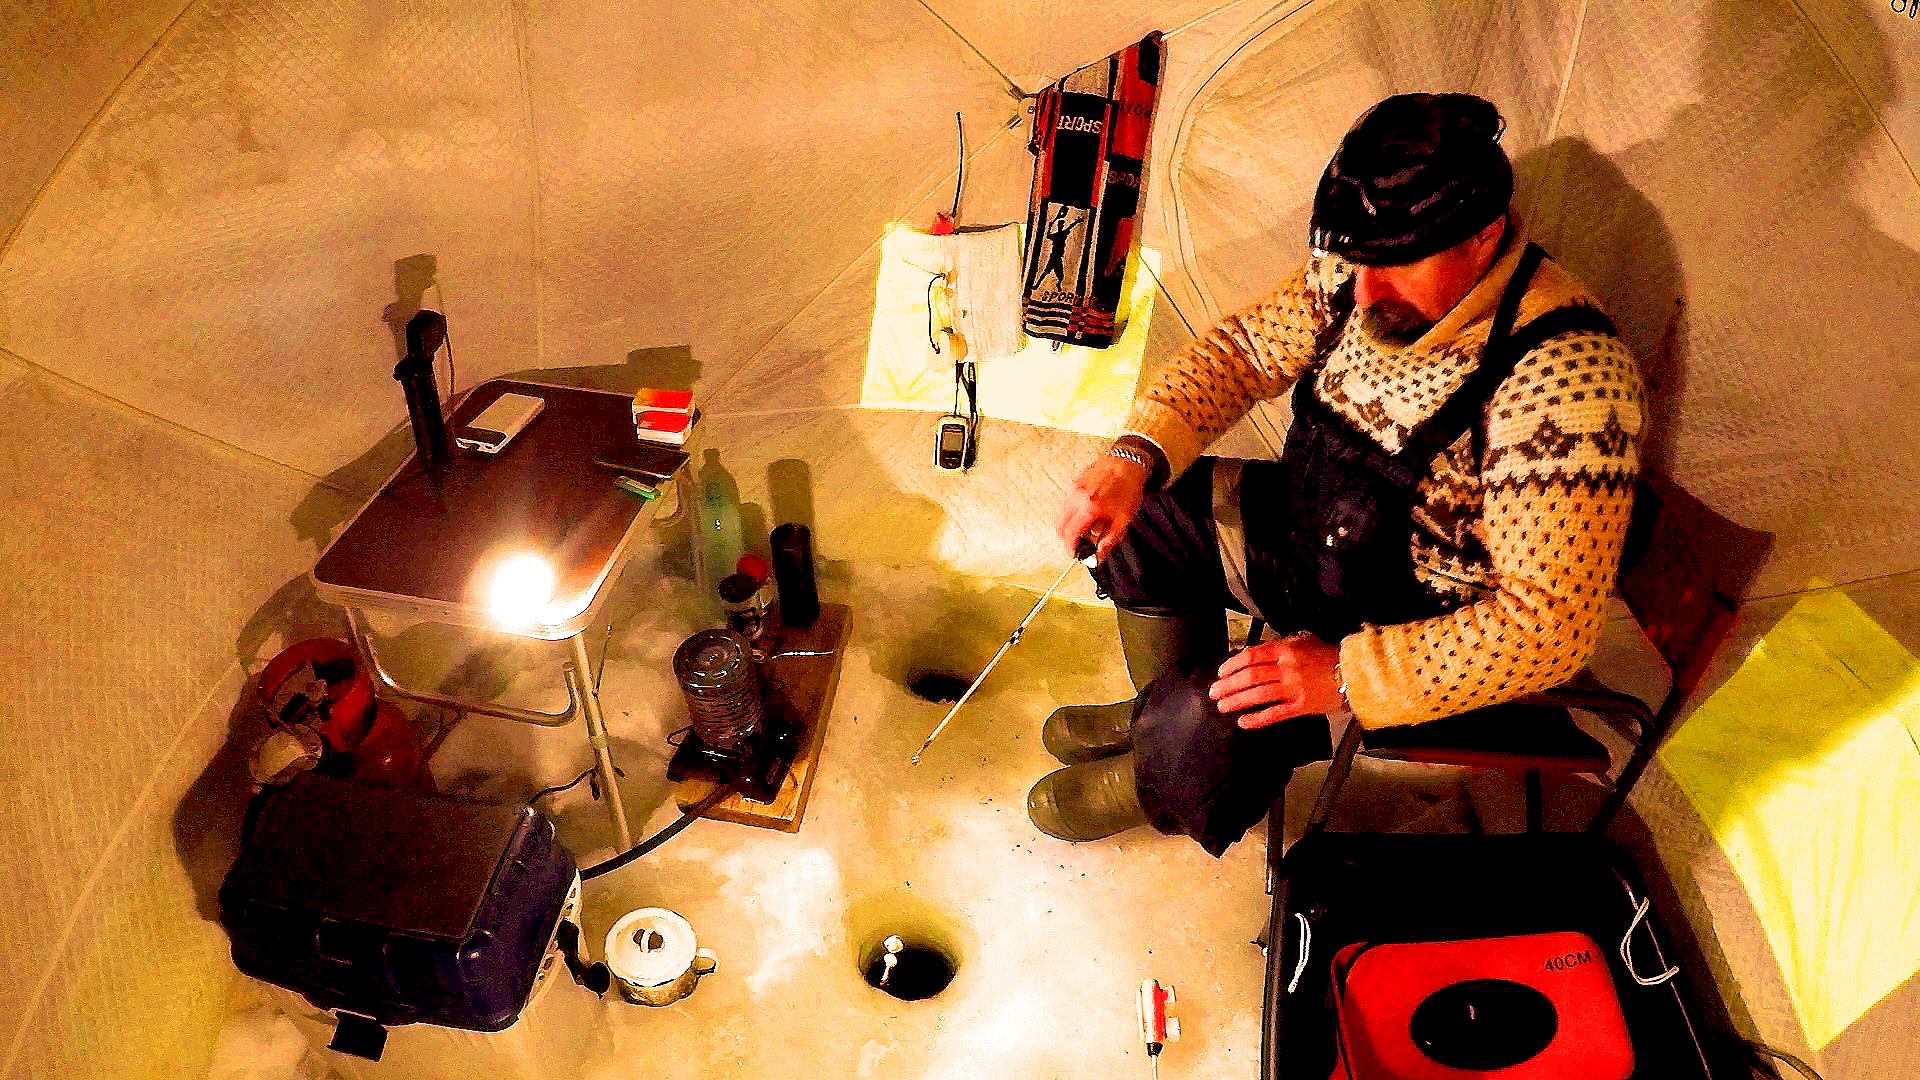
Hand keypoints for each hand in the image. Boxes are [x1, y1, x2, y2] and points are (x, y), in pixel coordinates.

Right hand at [1057, 453, 1147, 559]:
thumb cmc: (1128, 488)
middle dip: (1066, 538)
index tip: (1076, 554)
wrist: (1128, 462)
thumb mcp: (1124, 519)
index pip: (1070, 534)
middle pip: (1060, 526)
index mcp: (1089, 508)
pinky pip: (1066, 504)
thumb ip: (1109, 540)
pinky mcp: (1074, 483)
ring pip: (1061, 515)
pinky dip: (1071, 513)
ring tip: (1084, 529)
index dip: (1071, 548)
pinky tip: (1085, 514)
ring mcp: (1073, 489)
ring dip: (1068, 526)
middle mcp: (1077, 498)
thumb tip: (1098, 556)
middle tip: (1078, 544)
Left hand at [1209, 633, 1343, 728]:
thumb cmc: (1328, 657)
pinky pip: (1274, 713)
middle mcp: (1287, 668)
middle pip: (1250, 676)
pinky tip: (1243, 722)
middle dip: (1228, 685)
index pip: (1251, 656)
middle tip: (1214, 692)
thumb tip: (1255, 652)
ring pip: (1258, 695)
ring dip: (1236, 700)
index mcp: (1285, 650)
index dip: (1232, 665)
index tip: (1221, 672)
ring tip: (1222, 706)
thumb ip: (1280, 645)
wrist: (1354, 674)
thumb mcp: (1304, 641)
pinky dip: (1257, 718)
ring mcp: (1294, 688)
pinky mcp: (1301, 706)